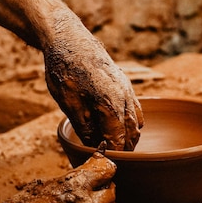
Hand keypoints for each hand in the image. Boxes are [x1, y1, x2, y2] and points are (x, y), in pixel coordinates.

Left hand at [43, 25, 143, 150]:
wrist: (68, 39)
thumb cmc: (65, 69)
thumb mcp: (69, 103)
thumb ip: (85, 128)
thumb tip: (96, 148)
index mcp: (111, 103)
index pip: (119, 140)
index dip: (112, 155)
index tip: (103, 164)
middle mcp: (125, 96)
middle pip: (132, 134)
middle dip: (123, 149)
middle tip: (108, 160)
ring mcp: (128, 89)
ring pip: (136, 122)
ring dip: (129, 137)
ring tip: (113, 147)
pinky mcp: (125, 84)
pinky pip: (135, 110)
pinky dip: (130, 123)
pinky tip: (117, 128)